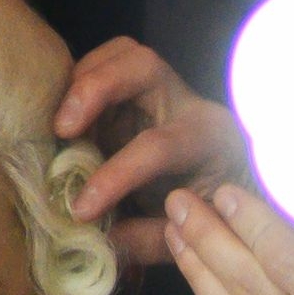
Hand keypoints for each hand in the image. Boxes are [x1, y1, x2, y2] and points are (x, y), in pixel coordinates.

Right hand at [51, 38, 244, 259]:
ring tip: (58, 123)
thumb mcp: (195, 237)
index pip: (157, 145)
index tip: (81, 208)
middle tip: (62, 128)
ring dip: (81, 81)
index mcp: (209, 140)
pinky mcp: (138, 92)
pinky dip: (78, 85)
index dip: (115, 175)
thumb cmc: (217, 212)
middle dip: (95, 89)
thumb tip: (102, 239)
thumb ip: (150, 240)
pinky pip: (106, 66)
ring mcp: (162, 90)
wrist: (235, 192)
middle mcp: (188, 104)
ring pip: (121, 54)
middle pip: (142, 65)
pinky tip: (62, 117)